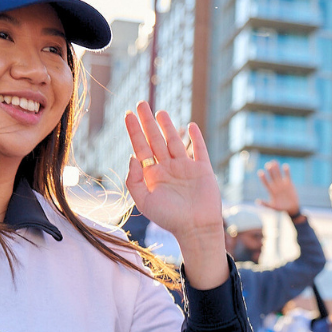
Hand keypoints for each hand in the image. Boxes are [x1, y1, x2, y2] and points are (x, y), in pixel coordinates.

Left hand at [124, 102, 226, 289]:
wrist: (195, 229)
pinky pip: (199, 150)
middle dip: (148, 122)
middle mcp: (168, 169)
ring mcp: (186, 168)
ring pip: (175, 141)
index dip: (134, 131)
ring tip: (160, 111)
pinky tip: (190, 125)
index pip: (141, 148)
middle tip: (141, 103)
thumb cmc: (169, 218)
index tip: (128, 115)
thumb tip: (132, 156)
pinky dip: (196, 138)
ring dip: (168, 126)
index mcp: (153, 175)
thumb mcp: (144, 201)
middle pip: (156, 140)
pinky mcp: (203, 170)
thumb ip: (134, 180)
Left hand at [257, 160, 299, 216]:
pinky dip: (286, 171)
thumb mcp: (273, 207)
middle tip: (267, 164)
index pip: (266, 183)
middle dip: (270, 171)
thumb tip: (257, 201)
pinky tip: (285, 166)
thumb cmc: (281, 208)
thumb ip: (265, 204)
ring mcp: (282, 184)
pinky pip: (287, 176)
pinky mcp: (289, 183)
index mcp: (271, 191)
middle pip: (272, 176)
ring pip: (278, 174)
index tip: (260, 172)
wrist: (292, 208)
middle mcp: (276, 186)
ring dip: (276, 168)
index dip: (263, 178)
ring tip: (274, 161)